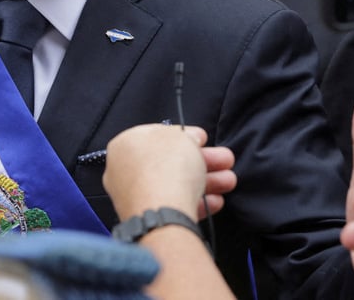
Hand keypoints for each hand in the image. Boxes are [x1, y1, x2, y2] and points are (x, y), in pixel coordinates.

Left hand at [103, 124, 235, 221]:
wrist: (162, 215)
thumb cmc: (168, 168)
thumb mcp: (183, 137)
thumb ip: (187, 135)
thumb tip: (191, 139)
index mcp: (125, 144)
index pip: (158, 135)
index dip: (185, 136)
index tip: (205, 140)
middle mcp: (124, 170)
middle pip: (170, 162)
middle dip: (203, 161)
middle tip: (226, 161)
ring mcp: (134, 197)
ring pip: (175, 184)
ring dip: (206, 181)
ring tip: (229, 182)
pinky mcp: (147, 219)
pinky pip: (173, 205)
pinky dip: (195, 201)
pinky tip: (216, 202)